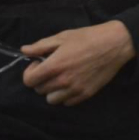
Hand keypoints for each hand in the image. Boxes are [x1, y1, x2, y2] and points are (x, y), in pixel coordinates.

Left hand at [20, 20, 135, 105]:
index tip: (38, 64)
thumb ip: (41, 45)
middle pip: (39, 90)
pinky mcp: (86, 94)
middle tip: (51, 68)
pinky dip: (66, 95)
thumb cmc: (88, 37)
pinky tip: (72, 82)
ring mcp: (75, 89)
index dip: (30, 72)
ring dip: (52, 90)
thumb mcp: (63, 37)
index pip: (29, 80)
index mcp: (54, 65)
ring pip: (52, 100)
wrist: (115, 44)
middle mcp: (63, 81)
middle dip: (41, 80)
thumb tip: (24, 50)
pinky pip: (67, 102)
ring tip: (61, 78)